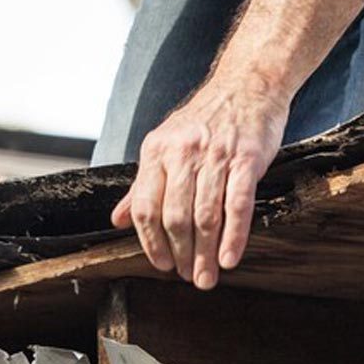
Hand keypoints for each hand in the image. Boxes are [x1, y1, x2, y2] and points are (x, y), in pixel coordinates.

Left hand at [110, 81, 287, 289]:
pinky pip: (237, 204)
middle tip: (188, 276)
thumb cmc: (205, 120)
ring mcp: (215, 155)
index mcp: (156, 151)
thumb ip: (142, 184)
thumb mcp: (165, 144)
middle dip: (181, 254)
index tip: (161, 264)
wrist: (246, 86)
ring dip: (205, 253)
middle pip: (174, 216)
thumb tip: (117, 220)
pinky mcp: (247, 158)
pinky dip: (233, 236)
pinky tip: (229, 258)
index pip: (144, 206)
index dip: (150, 242)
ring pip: (205, 215)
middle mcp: (182, 152)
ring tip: (207, 276)